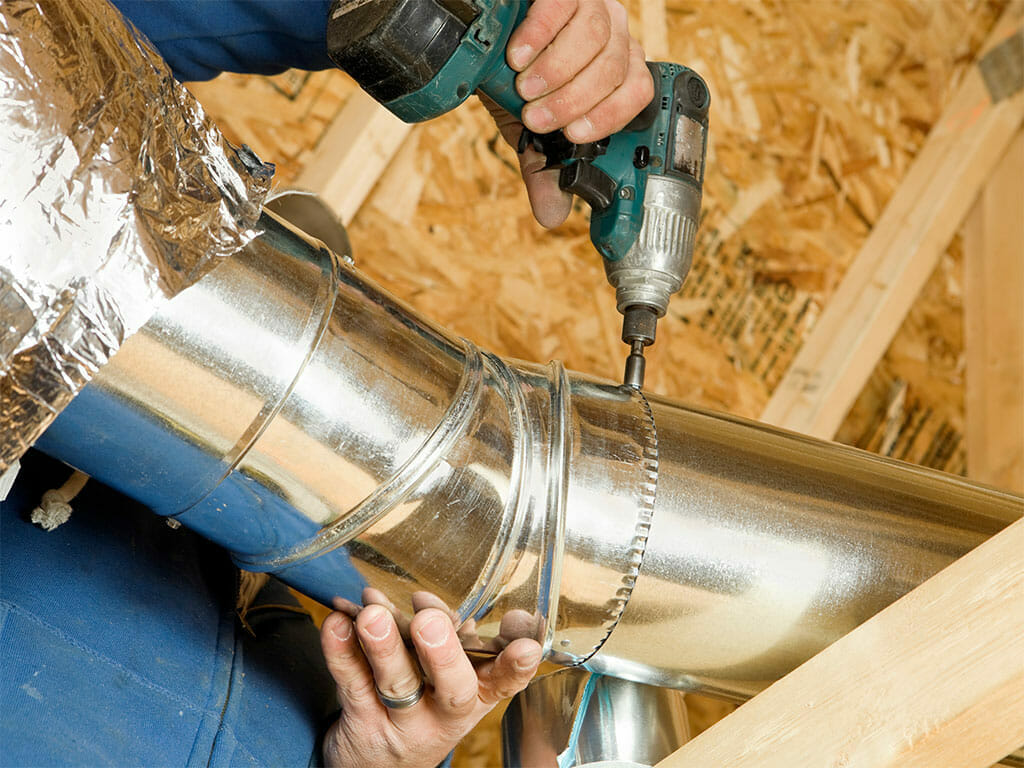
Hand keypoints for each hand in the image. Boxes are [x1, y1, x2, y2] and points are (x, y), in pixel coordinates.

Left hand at [320, 594, 543, 767]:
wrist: (378, 766)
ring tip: (372, 615)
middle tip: (429, 621)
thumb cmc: (423, 704)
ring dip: (383, 645)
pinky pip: (351, 684)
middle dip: (441, 653)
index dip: (517, 665)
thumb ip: (452, 637)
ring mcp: (403, 723)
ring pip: (396, 684)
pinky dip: (340, 651)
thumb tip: (434, 603)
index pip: (504, 682)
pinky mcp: (363, 723)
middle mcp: (445, 714)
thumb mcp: (451, 680)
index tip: (526, 646)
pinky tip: (337, 623)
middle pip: (451, 689)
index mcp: (477, 695)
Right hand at [485, 0, 653, 227]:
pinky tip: (518, 54)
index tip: (574, 136)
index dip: (609, 118)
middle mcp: (616, 36)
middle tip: (536, 118)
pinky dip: (540, 34)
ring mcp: (595, 6)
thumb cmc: (516, 79)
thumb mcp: (529, 126)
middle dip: (573, 101)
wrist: (489, 39)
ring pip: (595, 38)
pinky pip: (563, 7)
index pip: (639, 95)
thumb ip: (544, 164)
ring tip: (525, 88)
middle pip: (614, 69)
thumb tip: (553, 216)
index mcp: (618, 72)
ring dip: (557, 71)